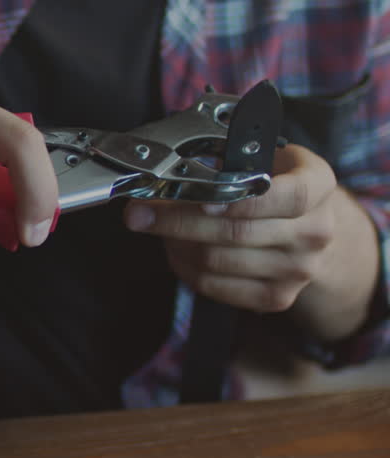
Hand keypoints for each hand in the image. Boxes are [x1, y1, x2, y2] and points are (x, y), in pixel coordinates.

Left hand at [123, 145, 377, 340]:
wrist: (310, 230)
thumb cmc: (276, 186)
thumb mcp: (266, 159)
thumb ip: (229, 160)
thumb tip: (170, 172)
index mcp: (318, 186)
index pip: (286, 196)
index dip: (239, 200)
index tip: (200, 197)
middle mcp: (315, 231)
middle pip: (235, 232)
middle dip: (177, 221)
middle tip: (139, 213)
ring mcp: (298, 269)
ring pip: (217, 260)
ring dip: (176, 243)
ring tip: (159, 227)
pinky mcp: (276, 298)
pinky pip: (215, 286)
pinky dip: (184, 268)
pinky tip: (176, 250)